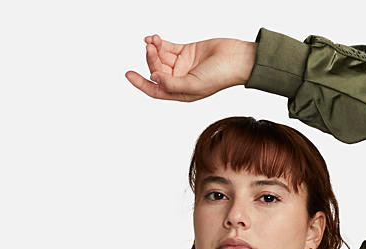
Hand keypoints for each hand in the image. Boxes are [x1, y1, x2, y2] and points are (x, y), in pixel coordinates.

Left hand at [126, 34, 255, 101]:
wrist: (237, 59)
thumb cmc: (220, 76)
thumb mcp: (194, 85)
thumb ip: (172, 84)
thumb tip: (154, 77)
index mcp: (181, 93)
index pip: (156, 90)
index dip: (141, 84)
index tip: (128, 74)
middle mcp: (180, 81)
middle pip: (157, 71)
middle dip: (151, 59)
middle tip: (152, 48)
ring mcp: (183, 65)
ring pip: (161, 57)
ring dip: (154, 49)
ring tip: (154, 40)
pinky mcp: (187, 51)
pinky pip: (167, 47)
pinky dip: (159, 43)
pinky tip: (153, 38)